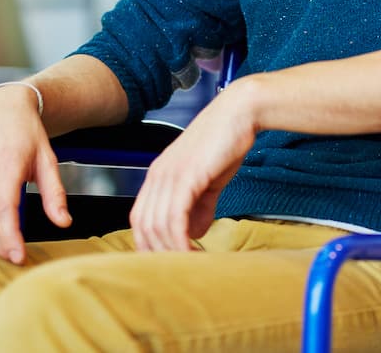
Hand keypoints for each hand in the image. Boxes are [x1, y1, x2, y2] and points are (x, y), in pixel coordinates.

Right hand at [0, 86, 70, 264]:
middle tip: (14, 256)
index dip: (9, 237)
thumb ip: (54, 193)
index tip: (20, 256)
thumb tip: (64, 224)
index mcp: (7, 163)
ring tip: (1, 248)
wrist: (1, 108)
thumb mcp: (48, 160)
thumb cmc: (28, 135)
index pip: (4, 209)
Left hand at [128, 81, 259, 251]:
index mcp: (158, 176)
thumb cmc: (226, 142)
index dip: (149, 242)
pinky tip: (193, 249)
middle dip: (158, 252)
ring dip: (172, 249)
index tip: (167, 260)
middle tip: (179, 268)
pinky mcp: (186, 176)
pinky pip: (175, 217)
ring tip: (191, 261)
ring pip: (157, 225)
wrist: (240, 113)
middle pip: (143, 226)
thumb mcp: (210, 180)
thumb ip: (200, 206)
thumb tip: (194, 231)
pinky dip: (181, 239)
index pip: (140, 218)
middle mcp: (157, 176)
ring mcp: (169, 175)